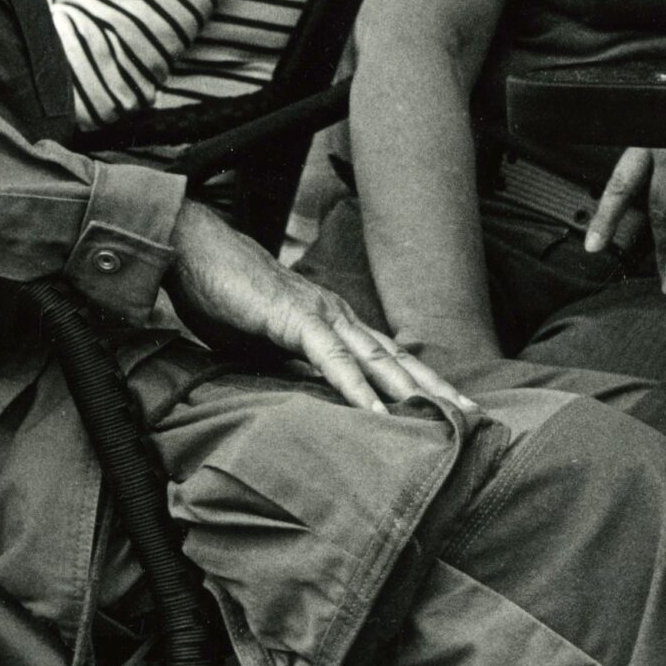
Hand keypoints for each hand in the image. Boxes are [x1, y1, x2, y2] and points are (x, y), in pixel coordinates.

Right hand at [167, 204, 473, 418]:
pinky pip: (332, 358)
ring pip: (378, 358)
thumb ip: (287, 364)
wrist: (188, 248)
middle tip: (476, 417)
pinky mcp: (294, 318)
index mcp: (330, 320)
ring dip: (414, 389)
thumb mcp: (258, 342)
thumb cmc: (218, 293)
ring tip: (448, 417)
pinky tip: (378, 412)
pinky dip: (357, 387)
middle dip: (437, 389)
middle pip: (397, 357)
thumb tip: (302, 398)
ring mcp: (319, 314)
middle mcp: (336, 314)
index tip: (449, 409)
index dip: (419, 382)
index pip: (385, 356)